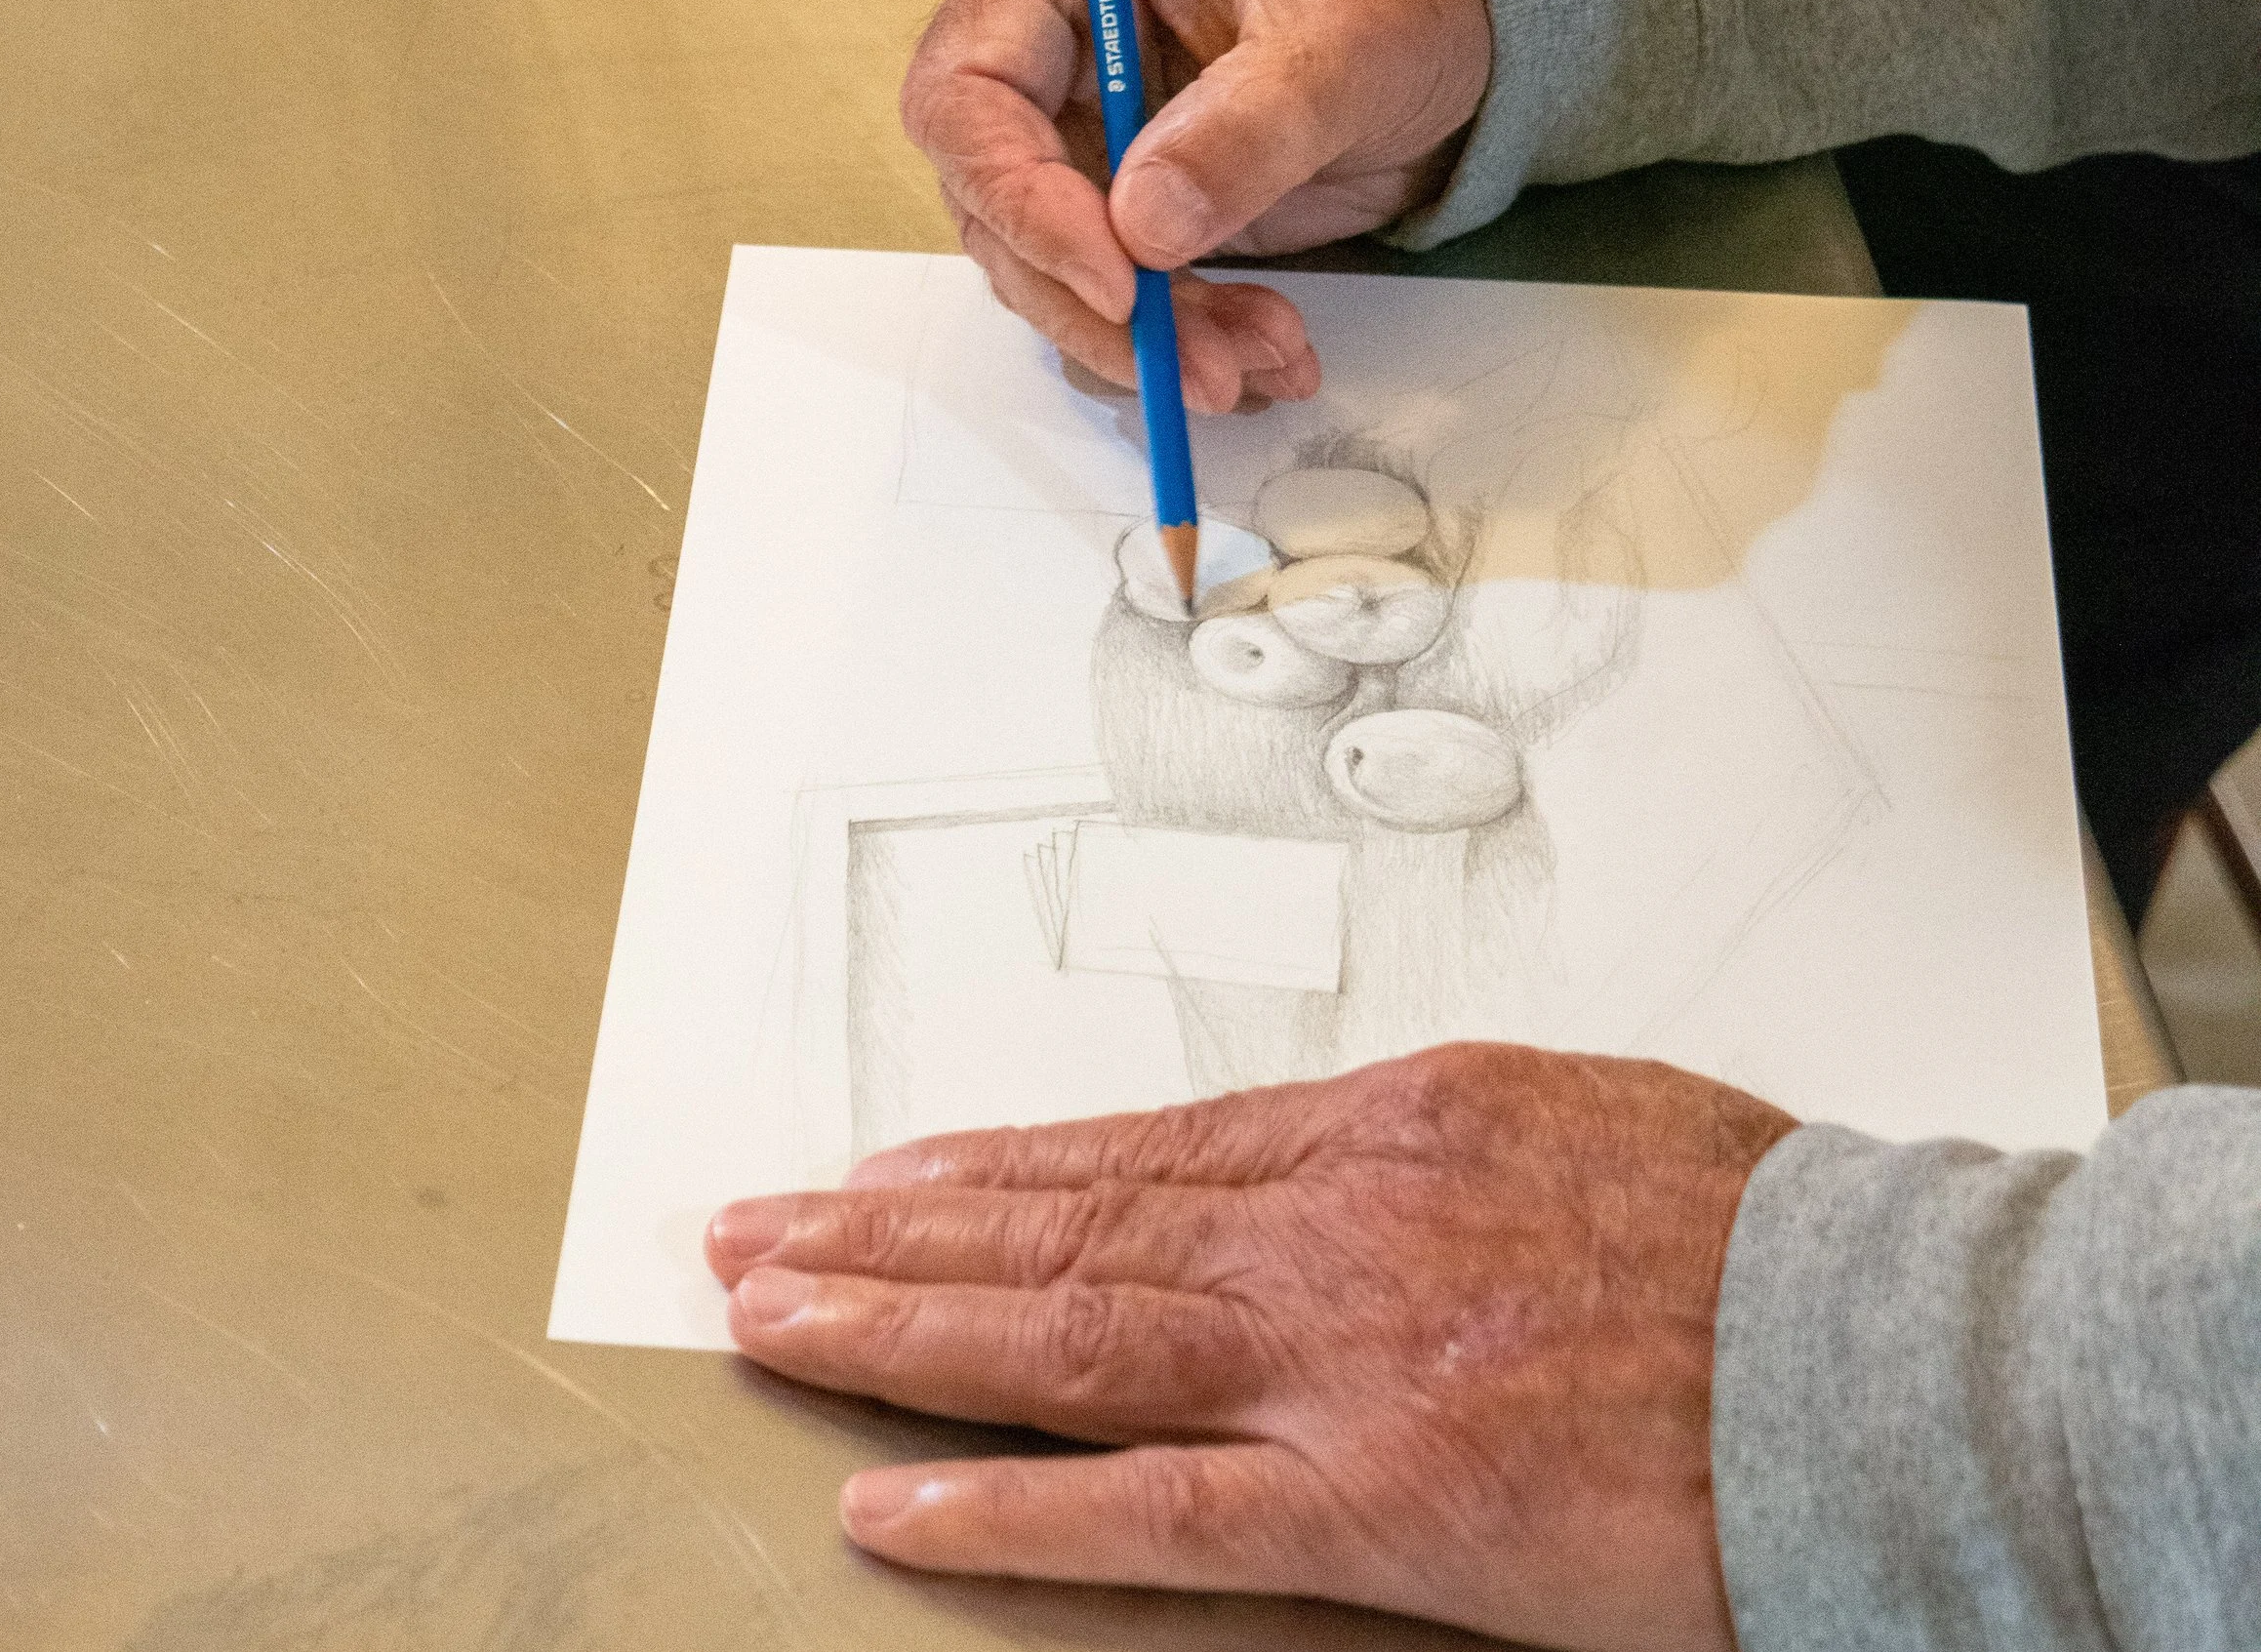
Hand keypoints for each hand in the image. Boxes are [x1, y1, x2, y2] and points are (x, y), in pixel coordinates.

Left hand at [707, 1043, 1797, 1649]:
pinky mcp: (1382, 1502)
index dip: (981, 1165)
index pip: (1125, 1148)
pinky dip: (1011, 1504)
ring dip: (898, 1326)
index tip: (875, 1169)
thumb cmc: (1745, 1236)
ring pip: (1067, 1334)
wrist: (1879, 1351)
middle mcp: (1331, 1220)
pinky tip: (895, 1499)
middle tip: (748, 1231)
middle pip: (1058, 1223)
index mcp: (1379, 1120)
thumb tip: (1312, 1161)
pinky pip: (1155, 1509)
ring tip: (768, 1317)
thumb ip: (1413, 1147)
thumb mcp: (1561, 1118)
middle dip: (887, 1230)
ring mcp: (1341, 1359)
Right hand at [897, 0, 1491, 413]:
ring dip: (1145, 336)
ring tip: (1256, 358)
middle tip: (1196, 363)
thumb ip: (1244, 128)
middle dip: (1094, 296)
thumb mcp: (1341, 41)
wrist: (1449, 25)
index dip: (1022, 197)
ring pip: (1046, 264)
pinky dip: (1176, 339)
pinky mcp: (1110, 196)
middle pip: (992, 196)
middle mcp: (1037, 32)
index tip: (1119, 279)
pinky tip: (1260, 350)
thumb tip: (1146, 229)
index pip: (968, 88)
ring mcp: (1067, 119)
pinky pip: (1106, 292)